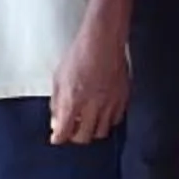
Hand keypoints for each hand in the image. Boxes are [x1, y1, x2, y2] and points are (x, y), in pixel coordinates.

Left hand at [51, 24, 130, 146]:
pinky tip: (102, 113)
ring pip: (101, 132)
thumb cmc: (79, 54)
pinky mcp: (123, 98)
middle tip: (72, 130)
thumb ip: (56, 102)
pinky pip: (116, 120)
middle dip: (75, 136)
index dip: (58, 137)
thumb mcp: (59, 77)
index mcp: (72, 100)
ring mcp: (110, 103)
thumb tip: (55, 120)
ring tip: (88, 123)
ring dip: (92, 130)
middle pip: (83, 137)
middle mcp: (92, 106)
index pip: (64, 132)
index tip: (57, 137)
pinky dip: (108, 121)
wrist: (103, 40)